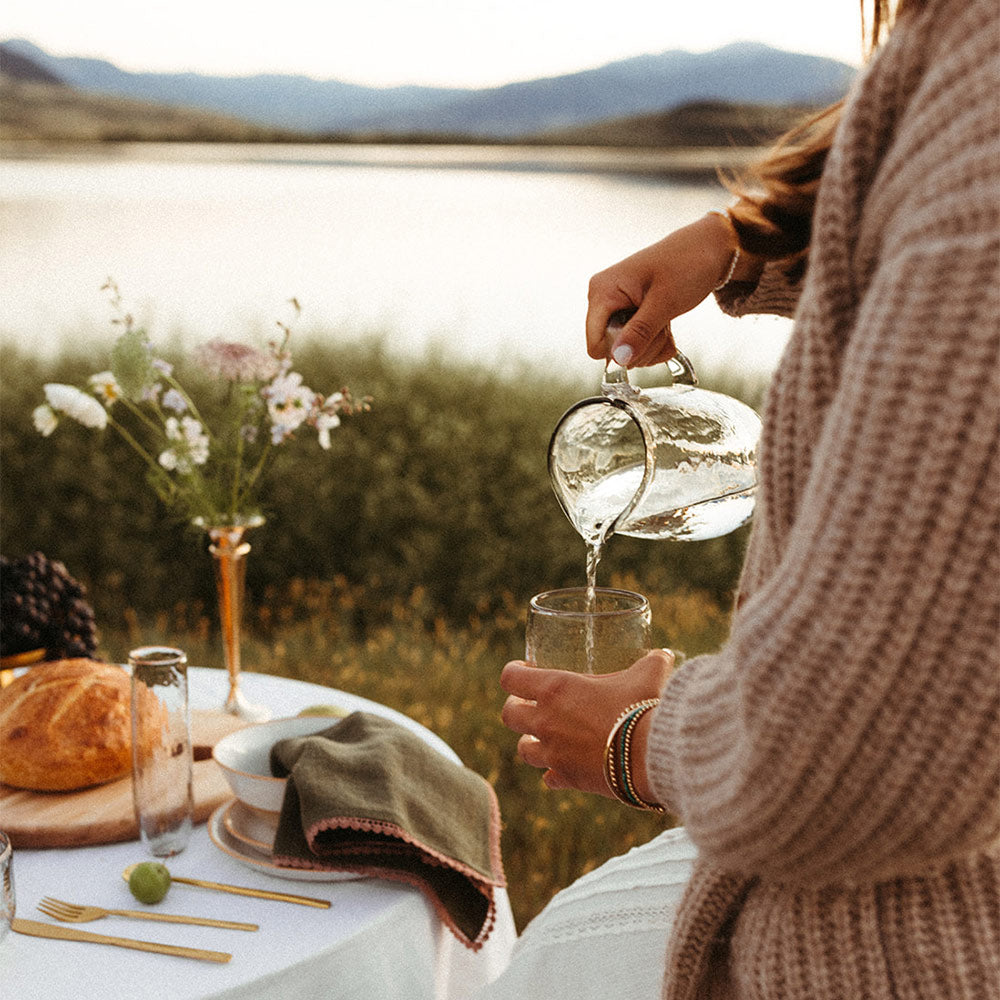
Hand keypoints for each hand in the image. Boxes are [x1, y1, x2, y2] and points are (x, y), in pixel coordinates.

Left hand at [500, 650, 673, 797]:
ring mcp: (554, 753)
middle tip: (529, 703)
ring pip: (524, 749)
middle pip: (509, 715)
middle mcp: (546, 722)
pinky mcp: (568, 778)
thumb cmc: (643, 706)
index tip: (525, 669)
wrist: (651, 755)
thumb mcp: (648, 674)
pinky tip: (565, 767)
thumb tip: (664, 655)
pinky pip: (549, 777)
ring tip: (543, 736)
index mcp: (555, 690)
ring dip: (530, 741)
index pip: (511, 678)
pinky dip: (554, 772)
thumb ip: (653, 662)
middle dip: (515, 707)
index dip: (513, 672)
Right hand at [585, 211, 747, 368]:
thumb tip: (619, 359)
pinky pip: (636, 345)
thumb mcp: (665, 301)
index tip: (647, 333)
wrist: (708, 249)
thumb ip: (640, 332)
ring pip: (627, 351)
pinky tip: (666, 325)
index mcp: (602, 291)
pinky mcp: (629, 315)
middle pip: (612, 351)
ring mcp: (616, 308)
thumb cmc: (687, 264)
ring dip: (652, 345)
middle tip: (662, 322)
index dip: (622, 349)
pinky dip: (655, 342)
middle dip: (642, 346)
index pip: (595, 345)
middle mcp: (603, 300)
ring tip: (666, 319)